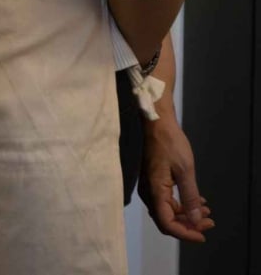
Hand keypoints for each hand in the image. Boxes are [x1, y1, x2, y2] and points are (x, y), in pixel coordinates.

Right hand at [139, 113, 214, 242]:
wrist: (157, 124)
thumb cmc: (170, 144)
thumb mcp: (185, 171)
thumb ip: (190, 197)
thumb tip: (196, 220)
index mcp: (154, 191)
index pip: (167, 223)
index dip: (185, 233)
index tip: (203, 234)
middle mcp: (148, 193)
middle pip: (166, 220)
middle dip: (188, 225)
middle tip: (210, 222)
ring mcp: (149, 187)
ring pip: (167, 211)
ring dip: (187, 215)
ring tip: (207, 212)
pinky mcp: (153, 182)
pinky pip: (166, 201)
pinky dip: (181, 205)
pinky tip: (197, 201)